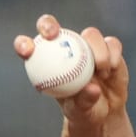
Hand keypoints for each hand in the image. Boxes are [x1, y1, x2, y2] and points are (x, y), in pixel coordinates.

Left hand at [14, 14, 128, 127]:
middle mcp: (65, 48)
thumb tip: (91, 88)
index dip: (23, 44)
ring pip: (89, 34)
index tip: (27, 51)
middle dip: (48, 25)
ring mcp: (87, 45)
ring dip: (97, 50)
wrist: (105, 110)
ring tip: (101, 72)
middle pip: (50, 27)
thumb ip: (83, 101)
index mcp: (47, 63)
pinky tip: (111, 69)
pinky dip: (112, 54)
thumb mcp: (80, 111)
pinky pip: (111, 43)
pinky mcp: (108, 47)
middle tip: (52, 35)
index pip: (29, 48)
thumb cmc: (83, 111)